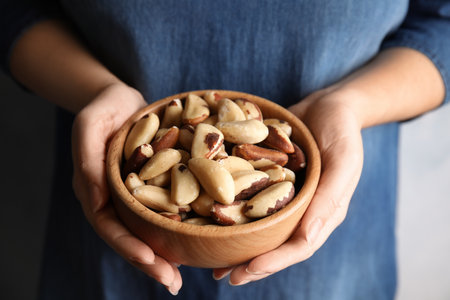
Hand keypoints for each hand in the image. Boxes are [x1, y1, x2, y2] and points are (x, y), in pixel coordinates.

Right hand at [71, 83, 181, 294]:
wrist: (122, 99)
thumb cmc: (103, 107)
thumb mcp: (91, 126)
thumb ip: (89, 161)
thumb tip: (96, 200)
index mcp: (96, 190)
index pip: (109, 226)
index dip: (127, 245)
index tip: (151, 259)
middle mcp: (115, 199)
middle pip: (131, 237)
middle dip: (150, 262)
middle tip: (173, 283)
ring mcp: (135, 196)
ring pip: (148, 231)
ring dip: (164, 255)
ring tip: (182, 276)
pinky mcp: (154, 187)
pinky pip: (165, 212)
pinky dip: (176, 230)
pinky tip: (195, 242)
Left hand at [213, 89, 363, 284]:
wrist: (329, 105)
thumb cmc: (342, 131)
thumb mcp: (343, 161)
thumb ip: (329, 199)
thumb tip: (307, 240)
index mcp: (321, 213)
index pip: (298, 247)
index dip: (273, 263)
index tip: (245, 272)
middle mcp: (300, 210)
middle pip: (274, 244)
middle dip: (250, 263)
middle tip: (223, 275)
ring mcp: (282, 196)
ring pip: (259, 227)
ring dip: (238, 245)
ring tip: (212, 261)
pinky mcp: (267, 179)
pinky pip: (249, 198)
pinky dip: (231, 210)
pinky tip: (209, 217)